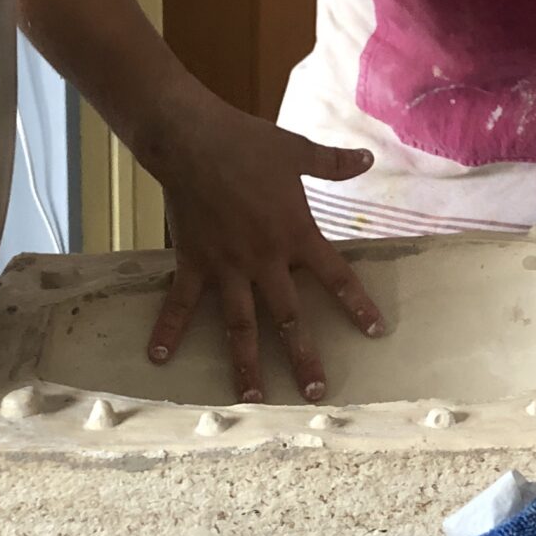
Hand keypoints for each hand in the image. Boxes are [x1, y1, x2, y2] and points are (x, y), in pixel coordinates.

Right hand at [147, 95, 386, 400]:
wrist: (191, 138)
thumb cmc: (246, 142)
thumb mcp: (296, 150)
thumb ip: (332, 163)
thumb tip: (368, 158)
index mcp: (296, 234)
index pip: (337, 277)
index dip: (357, 305)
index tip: (376, 332)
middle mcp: (264, 259)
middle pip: (288, 318)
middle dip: (303, 357)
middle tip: (315, 394)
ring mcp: (227, 266)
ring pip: (239, 325)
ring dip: (246, 363)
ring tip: (252, 398)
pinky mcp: (193, 262)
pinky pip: (180, 303)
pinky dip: (168, 329)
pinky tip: (159, 358)